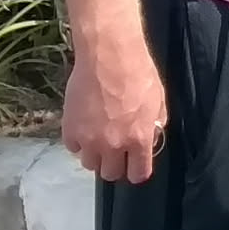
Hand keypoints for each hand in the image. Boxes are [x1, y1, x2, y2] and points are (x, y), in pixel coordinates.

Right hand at [59, 33, 167, 183]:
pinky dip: (78, 141)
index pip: (138, 174)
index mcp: (139, 139)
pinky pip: (73, 148)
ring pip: (90, 164)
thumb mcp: (158, 100)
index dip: (136, 170)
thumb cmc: (137, 72)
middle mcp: (113, 145)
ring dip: (95, 154)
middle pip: (111, 174)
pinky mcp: (70, 130)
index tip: (134, 165)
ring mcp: (89, 139)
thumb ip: (154, 125)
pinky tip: (85, 125)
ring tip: (98, 136)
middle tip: (115, 149)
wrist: (108, 55)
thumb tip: (149, 138)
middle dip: (115, 164)